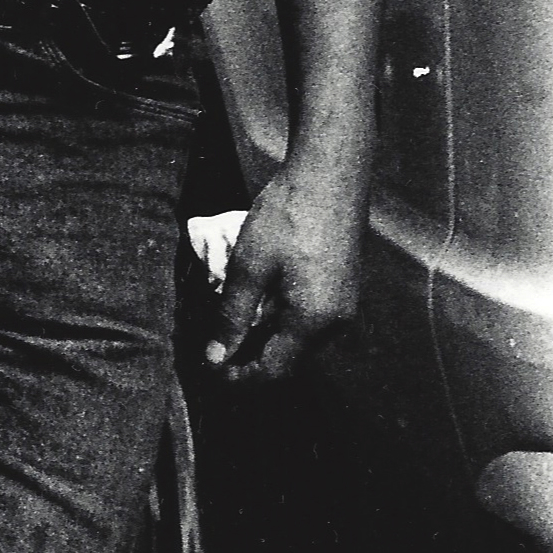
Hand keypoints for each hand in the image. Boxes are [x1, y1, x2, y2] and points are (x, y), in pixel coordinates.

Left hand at [203, 164, 362, 385]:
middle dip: (250, 359)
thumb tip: (215, 358)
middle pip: (288, 360)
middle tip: (214, 344)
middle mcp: (335, 322)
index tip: (209, 369)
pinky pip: (310, 320)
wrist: (330, 174)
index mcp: (313, 323)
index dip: (239, 378)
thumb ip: (232, 317)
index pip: (273, 372)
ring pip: (299, 340)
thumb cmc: (287, 217)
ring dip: (265, 339)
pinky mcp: (343, 287)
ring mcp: (344, 305)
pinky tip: (258, 300)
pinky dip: (281, 320)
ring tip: (231, 320)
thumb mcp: (248, 268)